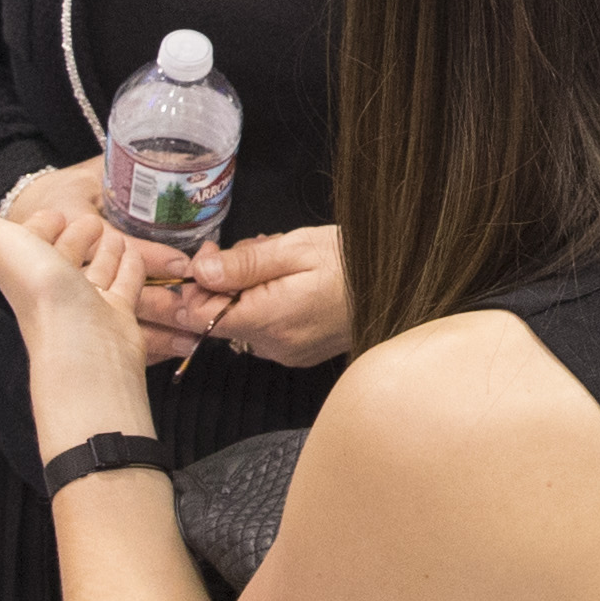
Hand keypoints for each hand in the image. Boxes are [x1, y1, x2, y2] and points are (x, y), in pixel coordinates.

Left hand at [0, 160, 195, 371]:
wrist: (85, 349)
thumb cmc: (42, 297)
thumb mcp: (0, 243)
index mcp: (24, 269)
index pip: (31, 241)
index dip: (40, 224)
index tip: (54, 210)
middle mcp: (53, 287)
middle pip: (64, 257)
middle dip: (76, 236)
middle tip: (93, 219)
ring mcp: (87, 303)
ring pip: (96, 270)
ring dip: (105, 251)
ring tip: (117, 233)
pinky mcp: (117, 315)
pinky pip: (125, 285)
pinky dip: (130, 268)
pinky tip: (137, 255)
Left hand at [179, 223, 359, 368]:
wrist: (402, 283)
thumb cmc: (351, 260)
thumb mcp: (295, 249)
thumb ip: (244, 264)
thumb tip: (199, 272)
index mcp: (267, 320)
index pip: (200, 317)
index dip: (197, 284)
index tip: (213, 255)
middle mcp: (273, 346)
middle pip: (221, 317)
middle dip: (226, 280)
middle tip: (254, 247)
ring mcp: (288, 353)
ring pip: (243, 320)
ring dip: (248, 289)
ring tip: (278, 258)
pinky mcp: (301, 353)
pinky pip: (267, 328)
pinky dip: (267, 302)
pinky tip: (291, 280)